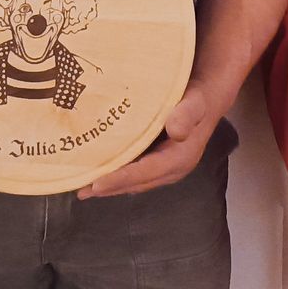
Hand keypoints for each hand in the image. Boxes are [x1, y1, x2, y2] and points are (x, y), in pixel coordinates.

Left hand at [77, 84, 217, 198]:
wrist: (206, 97)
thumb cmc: (197, 97)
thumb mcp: (195, 102)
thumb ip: (186, 115)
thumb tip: (176, 131)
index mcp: (180, 159)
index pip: (145, 173)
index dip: (120, 179)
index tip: (96, 184)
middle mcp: (173, 170)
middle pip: (137, 183)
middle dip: (110, 188)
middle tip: (80, 191)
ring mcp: (166, 169)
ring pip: (135, 182)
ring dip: (111, 187)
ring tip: (83, 189)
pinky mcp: (159, 164)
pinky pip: (136, 175)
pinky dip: (117, 178)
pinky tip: (100, 176)